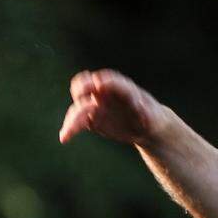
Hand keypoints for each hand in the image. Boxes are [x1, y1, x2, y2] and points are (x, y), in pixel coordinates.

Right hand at [59, 69, 174, 146]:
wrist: (146, 128)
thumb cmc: (151, 116)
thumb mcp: (152, 112)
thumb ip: (144, 107)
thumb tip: (140, 103)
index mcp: (119, 86)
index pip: (109, 79)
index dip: (104, 82)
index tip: (98, 85)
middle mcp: (103, 92)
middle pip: (85, 86)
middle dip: (81, 91)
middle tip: (84, 103)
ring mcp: (95, 105)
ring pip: (78, 107)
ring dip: (72, 119)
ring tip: (68, 132)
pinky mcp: (91, 119)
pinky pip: (77, 122)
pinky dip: (70, 128)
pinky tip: (65, 137)